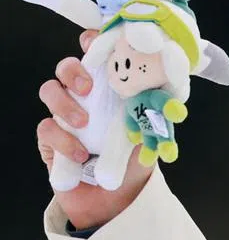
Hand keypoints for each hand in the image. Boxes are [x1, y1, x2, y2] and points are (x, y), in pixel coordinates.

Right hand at [37, 30, 153, 229]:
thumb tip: (172, 102)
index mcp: (110, 90)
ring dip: (65, 104)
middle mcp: (85, 97)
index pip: (97, 57)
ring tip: (83, 123)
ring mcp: (64, 115)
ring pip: (50, 90)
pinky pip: (45, 128)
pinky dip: (61, 139)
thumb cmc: (134, 161)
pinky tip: (80, 153)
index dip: (93, 43)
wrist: (117, 198)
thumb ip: (154, 114)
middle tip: (87, 87)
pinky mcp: (50, 138)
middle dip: (72, 70)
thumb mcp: (149, 134)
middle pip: (67, 67)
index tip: (95, 41)